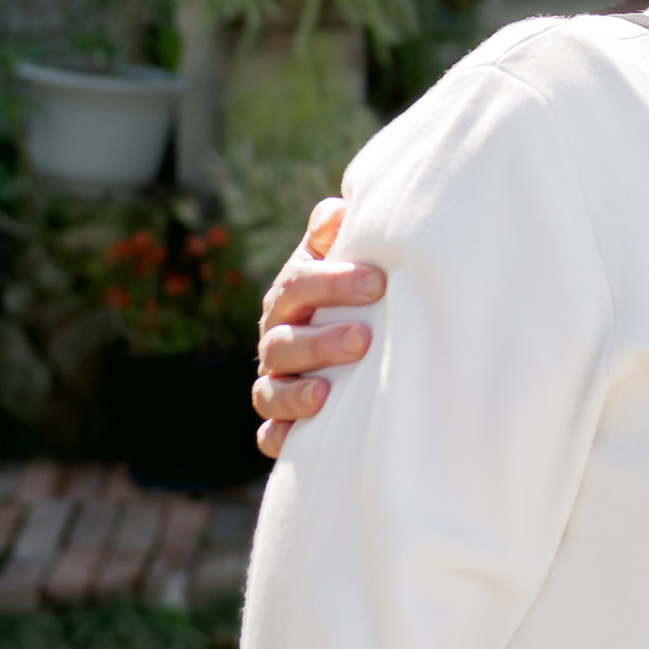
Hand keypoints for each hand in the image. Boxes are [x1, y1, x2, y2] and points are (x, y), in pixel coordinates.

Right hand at [253, 197, 384, 457]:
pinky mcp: (283, 421)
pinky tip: (300, 438)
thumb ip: (338, 234)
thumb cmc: (356, 289)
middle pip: (284, 341)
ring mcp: (277, 381)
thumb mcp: (347, 257)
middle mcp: (278, 339)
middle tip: (363, 338)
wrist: (356, 336)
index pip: (297, 284)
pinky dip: (281, 437)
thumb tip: (338, 210)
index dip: (332, 282)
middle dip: (321, 341)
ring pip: (271, 391)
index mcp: (292, 297)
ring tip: (325, 394)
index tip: (377, 281)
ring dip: (296, 393)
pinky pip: (272, 435)